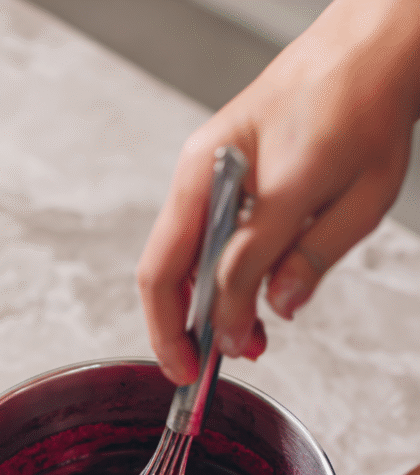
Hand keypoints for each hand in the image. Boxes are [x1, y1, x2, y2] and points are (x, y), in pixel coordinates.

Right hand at [137, 0, 419, 384]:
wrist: (367, 46)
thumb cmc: (366, 105)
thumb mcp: (357, 196)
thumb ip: (310, 259)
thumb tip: (273, 308)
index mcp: (241, 175)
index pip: (220, 276)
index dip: (221, 330)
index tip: (226, 364)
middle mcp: (206, 170)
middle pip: (163, 268)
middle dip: (174, 329)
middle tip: (192, 371)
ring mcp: (201, 169)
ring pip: (174, 256)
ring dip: (193, 307)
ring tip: (240, 340)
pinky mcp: (210, 172)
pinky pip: (193, 237)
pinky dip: (207, 276)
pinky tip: (240, 297)